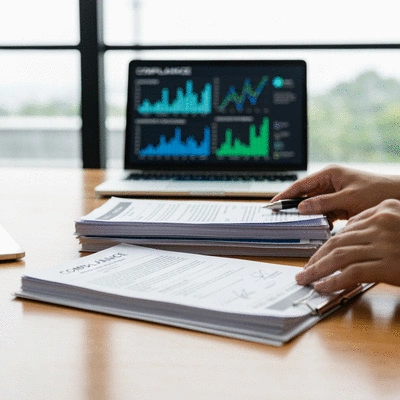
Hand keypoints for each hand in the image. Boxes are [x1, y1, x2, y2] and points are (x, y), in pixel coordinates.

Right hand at [272, 164, 399, 226]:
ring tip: (295, 225)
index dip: (285, 195)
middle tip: (279, 217)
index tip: (272, 204)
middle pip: (304, 196)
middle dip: (293, 207)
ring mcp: (334, 194)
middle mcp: (329, 183)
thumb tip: (302, 208)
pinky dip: (319, 220)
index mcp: (329, 174)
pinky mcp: (339, 204)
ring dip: (307, 215)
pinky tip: (315, 227)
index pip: (301, 185)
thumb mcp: (349, 198)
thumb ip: (324, 203)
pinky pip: (323, 213)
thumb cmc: (378, 192)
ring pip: (313, 206)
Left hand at [295, 199, 399, 292]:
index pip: (347, 227)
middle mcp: (382, 222)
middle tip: (305, 269)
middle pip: (338, 241)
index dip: (328, 243)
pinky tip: (323, 286)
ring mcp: (384, 243)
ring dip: (318, 270)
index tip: (318, 255)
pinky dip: (334, 281)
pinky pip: (352, 272)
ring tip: (306, 279)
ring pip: (339, 256)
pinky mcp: (388, 265)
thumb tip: (348, 240)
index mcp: (385, 209)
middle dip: (317, 257)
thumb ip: (375, 227)